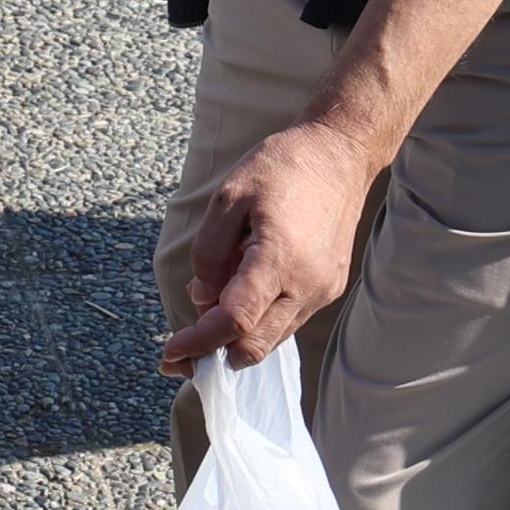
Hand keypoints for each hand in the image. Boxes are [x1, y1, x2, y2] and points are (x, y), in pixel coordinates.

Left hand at [160, 120, 375, 373]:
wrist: (339, 155)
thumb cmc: (281, 168)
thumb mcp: (229, 196)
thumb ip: (209, 251)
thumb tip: (201, 297)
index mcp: (279, 256)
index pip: (236, 320)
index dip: (199, 341)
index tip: (170, 349)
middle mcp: (307, 283)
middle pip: (255, 345)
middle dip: (213, 354)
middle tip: (179, 352)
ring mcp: (323, 290)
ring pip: (272, 339)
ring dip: (236, 340)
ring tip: (205, 313)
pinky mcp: (330, 288)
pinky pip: (288, 321)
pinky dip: (259, 323)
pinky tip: (237, 297)